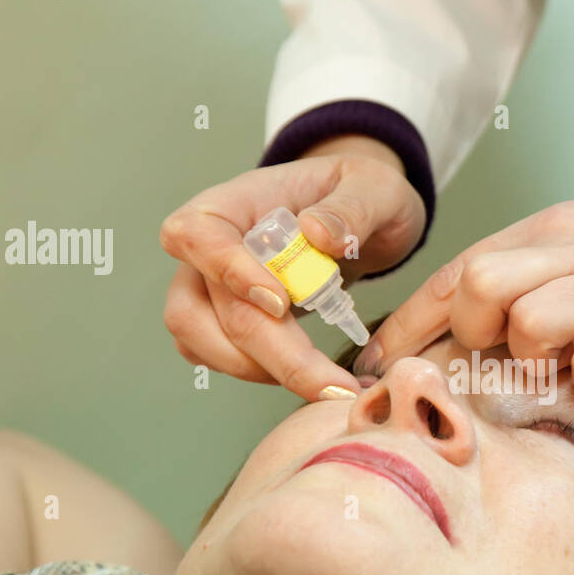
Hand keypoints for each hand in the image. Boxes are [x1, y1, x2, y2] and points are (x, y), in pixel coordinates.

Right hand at [160, 135, 425, 400]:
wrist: (361, 217)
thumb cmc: (362, 194)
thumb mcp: (377, 188)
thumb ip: (353, 208)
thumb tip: (317, 234)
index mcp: (237, 202)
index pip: (197, 232)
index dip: (227, 272)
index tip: (281, 304)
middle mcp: (209, 245)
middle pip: (203, 307)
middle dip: (270, 353)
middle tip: (333, 386)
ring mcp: (209, 284)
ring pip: (197, 339)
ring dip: (257, 371)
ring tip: (325, 385)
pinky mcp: (221, 318)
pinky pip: (214, 355)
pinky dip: (258, 375)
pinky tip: (310, 376)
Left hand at [352, 160, 573, 402]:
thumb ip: (535, 268)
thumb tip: (475, 320)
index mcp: (550, 229)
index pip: (455, 272)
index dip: (405, 324)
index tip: (373, 366)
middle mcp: (572, 254)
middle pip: (478, 290)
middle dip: (471, 336)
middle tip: (498, 359)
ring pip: (527, 329)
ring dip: (534, 361)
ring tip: (566, 365)